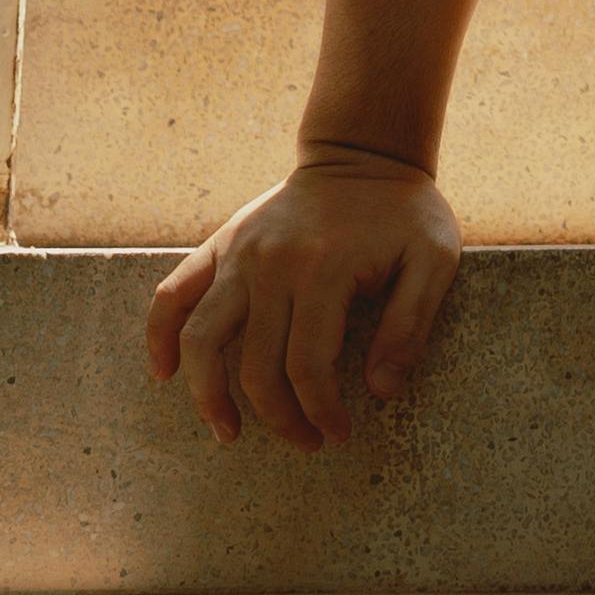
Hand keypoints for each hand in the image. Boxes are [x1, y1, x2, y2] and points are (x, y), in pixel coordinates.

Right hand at [142, 151, 462, 449]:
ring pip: (201, 339)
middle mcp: (272, 264)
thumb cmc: (404, 213)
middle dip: (279, 418)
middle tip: (305, 441)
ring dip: (207, 395)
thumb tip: (380, 392)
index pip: (307, 367)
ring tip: (227, 431)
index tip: (336, 435)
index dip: (320, 413)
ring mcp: (239, 254)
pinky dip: (160, 335)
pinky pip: (173, 293)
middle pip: (256, 366)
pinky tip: (165, 373)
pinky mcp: (220, 245)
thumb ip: (411, 325)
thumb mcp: (434, 259)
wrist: (364, 153)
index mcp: (325, 269)